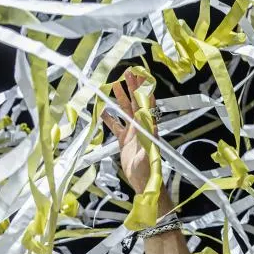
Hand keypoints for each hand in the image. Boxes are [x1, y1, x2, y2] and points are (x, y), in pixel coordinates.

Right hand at [100, 68, 157, 192]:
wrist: (142, 181)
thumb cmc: (148, 169)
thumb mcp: (148, 154)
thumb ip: (149, 139)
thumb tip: (151, 122)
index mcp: (147, 127)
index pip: (146, 104)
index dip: (144, 89)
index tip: (141, 76)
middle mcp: (140, 126)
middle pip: (135, 102)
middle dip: (132, 87)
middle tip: (127, 72)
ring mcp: (132, 132)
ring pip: (125, 111)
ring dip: (121, 98)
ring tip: (115, 84)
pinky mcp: (124, 140)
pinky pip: (115, 126)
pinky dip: (109, 117)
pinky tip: (102, 109)